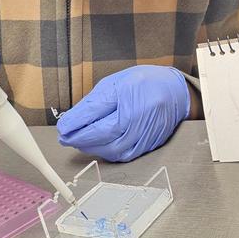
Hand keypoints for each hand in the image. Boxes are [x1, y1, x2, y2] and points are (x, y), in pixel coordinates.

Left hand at [57, 66, 189, 162]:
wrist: (176, 93)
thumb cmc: (146, 83)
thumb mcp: (117, 81)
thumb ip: (95, 100)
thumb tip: (73, 118)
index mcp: (127, 93)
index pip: (94, 112)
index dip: (74, 123)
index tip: (62, 127)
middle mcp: (136, 115)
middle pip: (100, 133)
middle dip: (78, 137)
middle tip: (65, 137)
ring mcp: (143, 132)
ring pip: (110, 149)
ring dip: (90, 148)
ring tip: (79, 142)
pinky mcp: (147, 145)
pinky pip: (123, 156)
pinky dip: (107, 153)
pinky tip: (98, 147)